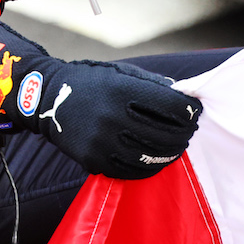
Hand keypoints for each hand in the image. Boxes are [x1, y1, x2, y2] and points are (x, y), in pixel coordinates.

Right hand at [29, 59, 202, 178]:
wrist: (48, 100)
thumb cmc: (91, 82)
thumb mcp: (120, 73)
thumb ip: (153, 84)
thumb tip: (183, 97)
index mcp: (122, 90)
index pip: (171, 106)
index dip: (189, 110)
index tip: (196, 111)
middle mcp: (112, 116)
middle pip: (165, 134)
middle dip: (185, 133)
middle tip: (191, 131)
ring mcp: (102, 142)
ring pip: (151, 156)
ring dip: (171, 153)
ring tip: (178, 146)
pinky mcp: (93, 161)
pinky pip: (130, 171)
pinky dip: (149, 167)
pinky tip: (157, 160)